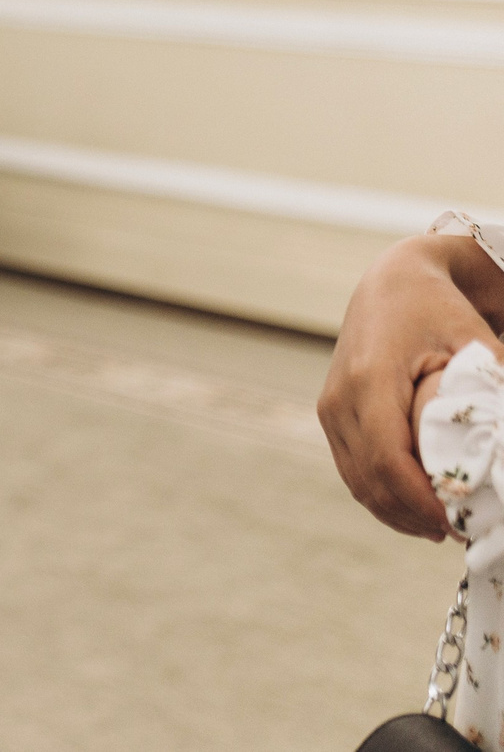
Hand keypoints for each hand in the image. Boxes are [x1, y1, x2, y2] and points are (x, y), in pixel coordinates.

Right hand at [320, 234, 503, 539]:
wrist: (392, 283)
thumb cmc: (440, 310)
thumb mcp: (476, 344)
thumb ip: (494, 395)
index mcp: (368, 379)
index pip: (388, 460)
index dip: (420, 502)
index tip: (457, 524)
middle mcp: (338, 398)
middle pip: (370, 481)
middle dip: (414, 517)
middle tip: (461, 534)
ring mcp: (329, 408)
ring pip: (358, 482)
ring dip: (398, 513)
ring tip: (443, 528)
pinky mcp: (331, 415)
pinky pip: (352, 470)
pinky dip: (383, 496)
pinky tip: (418, 509)